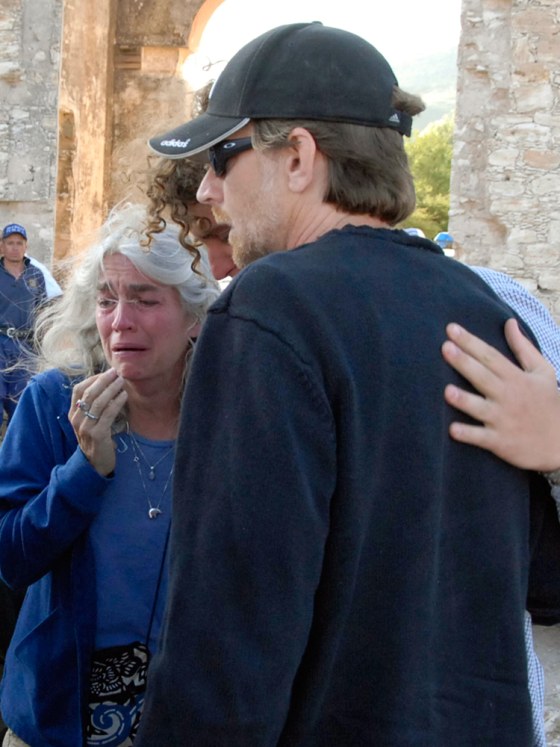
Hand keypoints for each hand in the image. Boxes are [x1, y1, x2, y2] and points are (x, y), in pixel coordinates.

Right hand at [70, 369, 127, 475]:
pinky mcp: (97, 434)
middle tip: (116, 372)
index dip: (92, 379)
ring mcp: (85, 427)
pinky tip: (124, 396)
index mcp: (73, 414)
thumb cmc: (97, 439)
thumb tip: (108, 385)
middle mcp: (76, 419)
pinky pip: (108, 414)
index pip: (78, 390)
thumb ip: (94, 407)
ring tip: (122, 381)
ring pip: (98, 402)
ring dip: (111, 389)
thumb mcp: (90, 422)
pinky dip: (116, 403)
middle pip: (88, 393)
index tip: (106, 373)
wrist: (95, 464)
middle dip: (103, 380)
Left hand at [441, 319, 559, 470]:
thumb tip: (509, 322)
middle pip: (482, 376)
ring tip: (447, 391)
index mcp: (516, 378)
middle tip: (445, 347)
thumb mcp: (542, 372)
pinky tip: (452, 430)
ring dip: (464, 400)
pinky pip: (482, 438)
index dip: (471, 342)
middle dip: (464, 362)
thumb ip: (523, 348)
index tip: (451, 329)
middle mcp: (508, 396)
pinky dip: (468, 434)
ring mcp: (503, 420)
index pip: (490, 356)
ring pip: (480, 408)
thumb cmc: (548, 403)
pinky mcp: (500, 442)